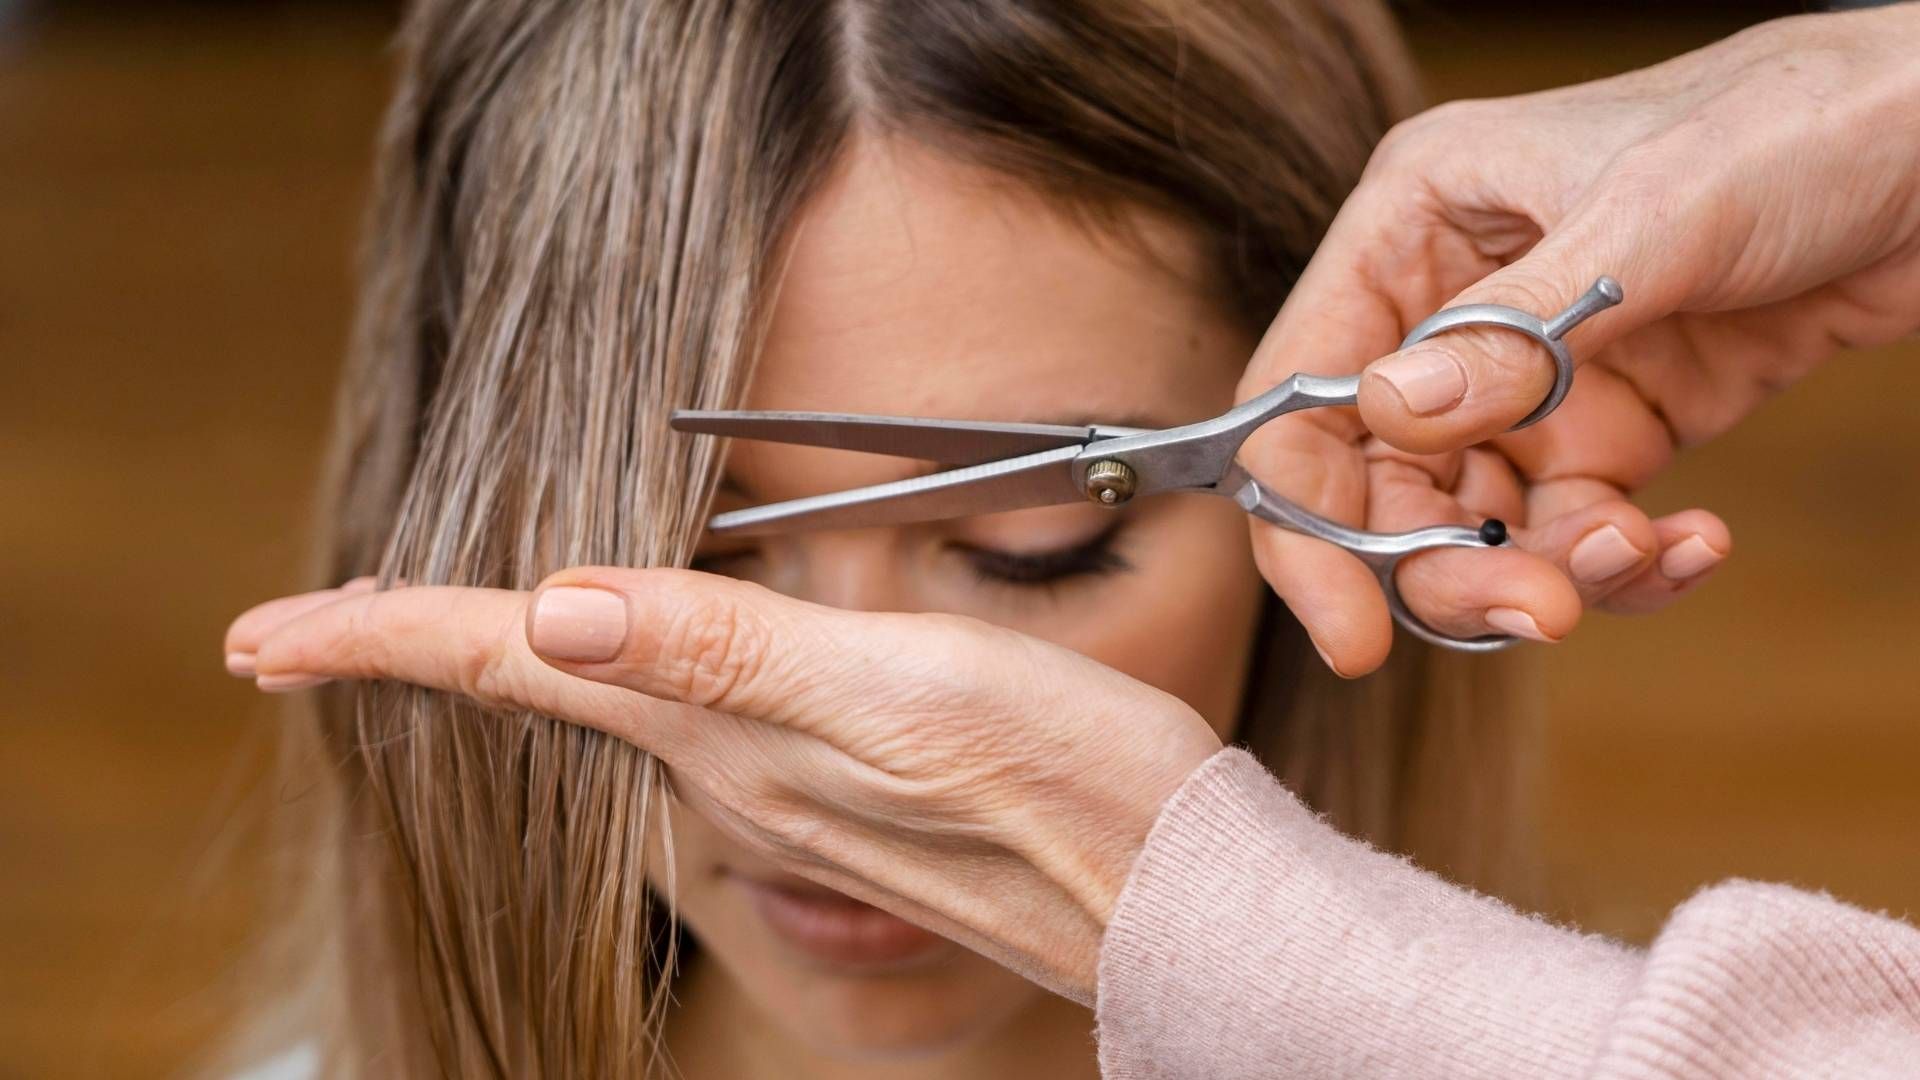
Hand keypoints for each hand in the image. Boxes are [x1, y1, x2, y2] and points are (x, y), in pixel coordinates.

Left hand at [224, 570, 1222, 1003]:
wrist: (1176, 897)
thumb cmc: (1069, 786)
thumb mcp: (904, 696)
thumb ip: (730, 655)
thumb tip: (556, 613)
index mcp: (729, 729)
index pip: (520, 666)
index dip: (387, 637)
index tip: (262, 635)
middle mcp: (735, 768)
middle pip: (533, 698)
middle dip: (415, 655)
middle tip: (305, 633)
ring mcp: (785, 788)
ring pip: (595, 718)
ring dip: (497, 669)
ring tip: (422, 634)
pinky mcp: (842, 790)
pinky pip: (676, 730)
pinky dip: (606, 689)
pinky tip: (613, 675)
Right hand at [1244, 4, 1919, 674]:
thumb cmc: (1795, 124)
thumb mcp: (1650, 216)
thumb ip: (1513, 327)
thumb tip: (1390, 418)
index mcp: (1417, 225)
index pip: (1306, 391)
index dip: (1305, 518)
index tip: (1348, 630)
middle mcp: (1453, 308)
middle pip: (1386, 483)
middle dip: (1447, 567)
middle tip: (1533, 615)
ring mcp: (1535, 374)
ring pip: (1483, 526)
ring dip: (1548, 574)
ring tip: (1634, 558)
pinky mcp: (1618, 424)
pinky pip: (1583, 529)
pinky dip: (1630, 561)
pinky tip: (1695, 541)